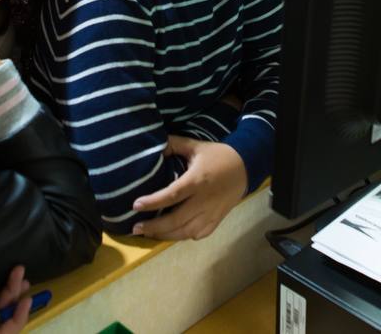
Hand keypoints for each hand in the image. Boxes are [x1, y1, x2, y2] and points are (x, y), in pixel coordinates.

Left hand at [130, 138, 247, 240]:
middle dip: (154, 227)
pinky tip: (171, 234)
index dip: (153, 202)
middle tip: (135, 228)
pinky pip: (198, 234)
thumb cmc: (217, 156)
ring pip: (186, 232)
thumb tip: (154, 147)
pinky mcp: (217, 220)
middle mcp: (204, 200)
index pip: (173, 194)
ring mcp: (211, 213)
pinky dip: (183, 237)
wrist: (245, 167)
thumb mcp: (195, 146)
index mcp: (197, 180)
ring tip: (149, 233)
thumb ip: (174, 144)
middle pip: (176, 220)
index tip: (136, 205)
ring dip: (165, 235)